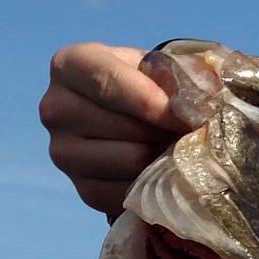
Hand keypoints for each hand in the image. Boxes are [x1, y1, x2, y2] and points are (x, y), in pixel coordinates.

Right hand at [38, 43, 189, 215]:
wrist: (133, 116)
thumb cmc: (148, 83)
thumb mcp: (160, 65)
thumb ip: (179, 74)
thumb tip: (203, 100)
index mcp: (70, 65)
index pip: (108, 82)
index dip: (154, 102)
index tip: (190, 115)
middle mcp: (55, 108)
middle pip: (124, 127)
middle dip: (166, 132)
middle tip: (196, 134)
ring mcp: (62, 152)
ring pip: (130, 161)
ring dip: (165, 158)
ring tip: (182, 148)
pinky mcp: (81, 189)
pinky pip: (127, 193)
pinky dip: (155, 185)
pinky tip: (166, 171)